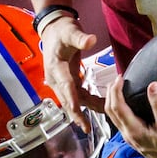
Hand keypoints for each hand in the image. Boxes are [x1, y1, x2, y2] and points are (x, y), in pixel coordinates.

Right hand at [39, 14, 100, 128]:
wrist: (54, 29)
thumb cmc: (62, 31)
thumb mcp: (70, 31)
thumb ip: (80, 38)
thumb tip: (91, 40)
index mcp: (56, 68)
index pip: (66, 88)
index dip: (72, 102)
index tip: (78, 114)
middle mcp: (57, 79)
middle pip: (68, 100)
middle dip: (77, 114)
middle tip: (87, 128)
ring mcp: (62, 82)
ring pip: (74, 100)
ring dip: (87, 109)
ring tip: (102, 115)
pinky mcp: (68, 81)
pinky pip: (78, 95)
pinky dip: (88, 101)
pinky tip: (100, 105)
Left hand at [105, 77, 156, 157]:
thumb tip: (153, 86)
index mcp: (134, 131)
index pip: (117, 107)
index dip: (116, 90)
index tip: (120, 78)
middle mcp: (129, 135)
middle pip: (110, 112)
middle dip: (111, 93)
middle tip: (118, 79)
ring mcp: (132, 137)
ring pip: (115, 117)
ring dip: (114, 100)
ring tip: (120, 88)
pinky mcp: (138, 137)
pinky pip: (122, 120)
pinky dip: (121, 108)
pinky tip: (129, 102)